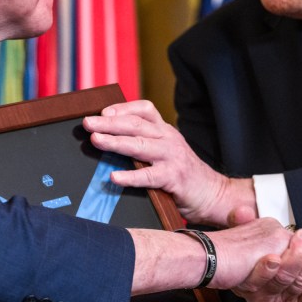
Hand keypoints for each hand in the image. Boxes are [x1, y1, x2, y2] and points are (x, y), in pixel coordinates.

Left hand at [83, 100, 245, 225]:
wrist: (214, 194)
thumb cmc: (183, 174)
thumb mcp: (166, 151)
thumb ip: (144, 144)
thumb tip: (109, 139)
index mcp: (164, 131)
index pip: (144, 109)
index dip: (123, 108)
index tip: (102, 112)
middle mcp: (168, 139)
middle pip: (135, 125)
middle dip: (109, 123)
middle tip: (87, 123)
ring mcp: (172, 157)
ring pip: (139, 145)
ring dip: (115, 141)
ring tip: (96, 140)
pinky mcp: (174, 177)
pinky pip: (149, 176)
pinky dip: (130, 176)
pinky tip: (114, 177)